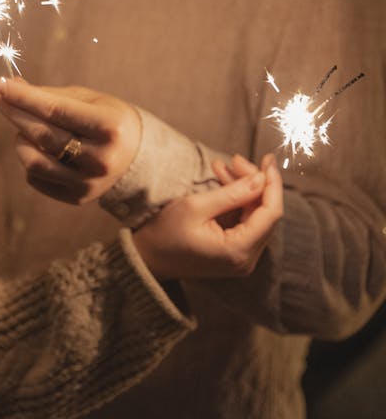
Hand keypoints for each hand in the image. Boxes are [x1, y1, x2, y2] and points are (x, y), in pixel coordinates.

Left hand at [0, 77, 141, 204]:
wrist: (137, 157)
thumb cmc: (107, 119)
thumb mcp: (88, 100)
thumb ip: (49, 95)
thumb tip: (9, 87)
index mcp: (109, 127)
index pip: (55, 110)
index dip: (23, 97)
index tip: (1, 85)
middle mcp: (100, 159)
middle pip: (42, 135)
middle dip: (15, 113)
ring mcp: (89, 182)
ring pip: (34, 162)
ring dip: (20, 140)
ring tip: (25, 128)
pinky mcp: (77, 197)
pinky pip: (36, 178)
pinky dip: (29, 159)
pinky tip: (38, 148)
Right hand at [133, 154, 282, 279]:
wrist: (147, 258)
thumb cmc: (165, 234)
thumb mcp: (196, 206)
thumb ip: (233, 193)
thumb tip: (261, 179)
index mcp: (238, 251)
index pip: (270, 214)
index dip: (272, 184)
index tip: (268, 160)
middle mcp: (246, 259)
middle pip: (264, 213)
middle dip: (253, 183)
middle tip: (235, 159)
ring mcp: (241, 258)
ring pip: (254, 215)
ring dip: (242, 189)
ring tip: (222, 167)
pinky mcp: (234, 252)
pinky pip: (243, 221)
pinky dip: (235, 201)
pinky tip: (222, 181)